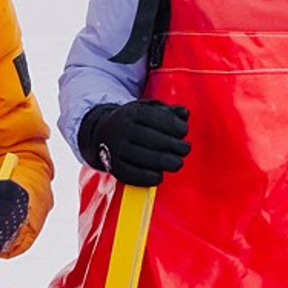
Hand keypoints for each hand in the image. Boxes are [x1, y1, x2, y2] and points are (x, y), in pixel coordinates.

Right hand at [75, 98, 190, 187]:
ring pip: (144, 158)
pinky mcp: (113, 166)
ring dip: (166, 163)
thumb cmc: (132, 122)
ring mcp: (115, 149)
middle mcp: (121, 129)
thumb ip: (168, 111)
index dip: (176, 126)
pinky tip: (159, 176)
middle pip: (153, 140)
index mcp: (132, 112)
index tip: (183, 131)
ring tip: (177, 163)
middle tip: (185, 149)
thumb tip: (185, 113)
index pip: (158, 118)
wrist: (102, 134)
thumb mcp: (147, 110)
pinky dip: (149, 178)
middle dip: (175, 146)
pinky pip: (132, 175)